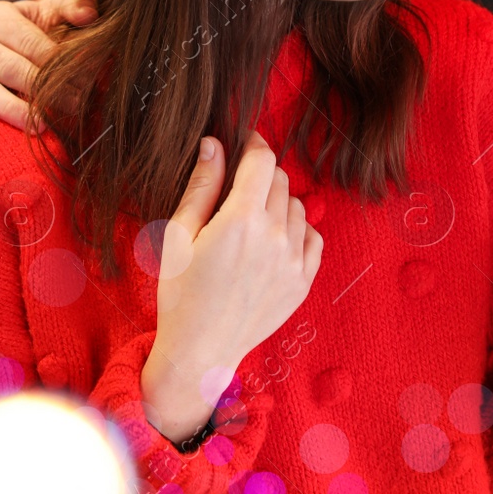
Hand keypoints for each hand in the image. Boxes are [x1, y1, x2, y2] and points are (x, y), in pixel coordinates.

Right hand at [0, 0, 96, 130]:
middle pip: (8, 67)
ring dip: (13, 109)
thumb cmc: (24, 35)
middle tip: (72, 106)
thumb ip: (70, 6)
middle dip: (42, 89)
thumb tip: (88, 15)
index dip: (56, 62)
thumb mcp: (46, 14)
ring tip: (40, 124)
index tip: (82, 81)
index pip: (28, 40)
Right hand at [141, 131, 322, 441]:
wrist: (201, 351)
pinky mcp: (303, 282)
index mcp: (241, 221)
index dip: (253, 144)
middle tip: (238, 191)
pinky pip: (312, 238)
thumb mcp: (179, 235)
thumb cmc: (180, 292)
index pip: (262, 160)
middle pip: (280, 181)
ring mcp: (294, 261)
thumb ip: (202, 186)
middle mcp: (275, 237)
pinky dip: (296, 232)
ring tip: (251, 224)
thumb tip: (214, 143)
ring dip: (278, 204)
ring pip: (298, 208)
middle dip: (260, 176)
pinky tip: (272, 243)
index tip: (244, 142)